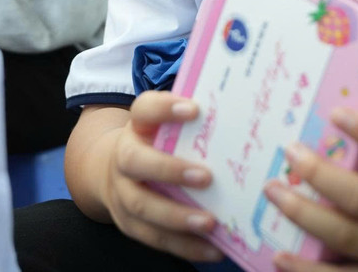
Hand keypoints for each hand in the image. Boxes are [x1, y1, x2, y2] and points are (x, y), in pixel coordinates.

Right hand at [102, 92, 222, 264]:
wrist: (115, 172)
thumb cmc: (157, 144)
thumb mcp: (166, 127)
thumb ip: (195, 122)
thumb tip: (243, 112)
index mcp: (137, 127)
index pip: (144, 109)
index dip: (165, 109)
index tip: (194, 109)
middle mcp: (123, 158)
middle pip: (136, 162)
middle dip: (169, 170)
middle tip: (206, 177)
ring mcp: (122, 193)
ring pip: (142, 207)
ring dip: (177, 217)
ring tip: (209, 222)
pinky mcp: (129, 224)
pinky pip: (154, 238)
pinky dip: (184, 246)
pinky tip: (211, 248)